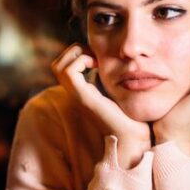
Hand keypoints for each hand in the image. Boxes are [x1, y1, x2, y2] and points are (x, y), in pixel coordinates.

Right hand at [51, 43, 149, 168]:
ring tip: (94, 60)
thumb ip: (113, 82)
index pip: (64, 67)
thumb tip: (122, 66)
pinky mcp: (83, 98)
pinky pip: (69, 72)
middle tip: (94, 56)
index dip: (77, 55)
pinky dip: (81, 61)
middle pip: (57, 65)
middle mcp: (76, 94)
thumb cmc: (131, 117)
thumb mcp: (119, 93)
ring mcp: (78, 96)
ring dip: (76, 55)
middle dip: (74, 52)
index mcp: (82, 92)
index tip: (97, 58)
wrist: (133, 136)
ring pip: (58, 66)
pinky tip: (97, 66)